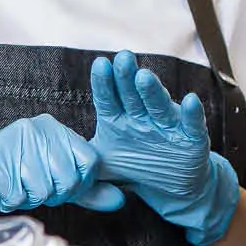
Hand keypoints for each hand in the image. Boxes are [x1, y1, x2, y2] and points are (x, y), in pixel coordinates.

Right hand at [0, 113, 123, 235]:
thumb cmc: (12, 177)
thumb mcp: (55, 182)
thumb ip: (88, 190)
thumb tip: (122, 199)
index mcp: (56, 128)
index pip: (90, 163)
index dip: (79, 185)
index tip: (58, 187)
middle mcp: (36, 128)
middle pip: (68, 180)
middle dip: (50, 195)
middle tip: (29, 187)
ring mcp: (11, 140)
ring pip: (42, 190)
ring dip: (27, 198)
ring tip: (13, 186)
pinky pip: (17, 195)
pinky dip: (9, 201)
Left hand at [88, 51, 241, 245]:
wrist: (171, 187)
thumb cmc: (134, 166)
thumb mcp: (103, 165)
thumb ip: (80, 162)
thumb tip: (52, 159)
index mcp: (119, 120)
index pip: (109, 99)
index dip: (104, 83)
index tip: (100, 64)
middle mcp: (143, 118)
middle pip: (133, 96)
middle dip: (127, 78)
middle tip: (122, 58)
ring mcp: (167, 126)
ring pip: (159, 106)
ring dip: (152, 92)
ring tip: (144, 77)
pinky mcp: (192, 138)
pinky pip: (192, 125)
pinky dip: (192, 114)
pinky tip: (190, 100)